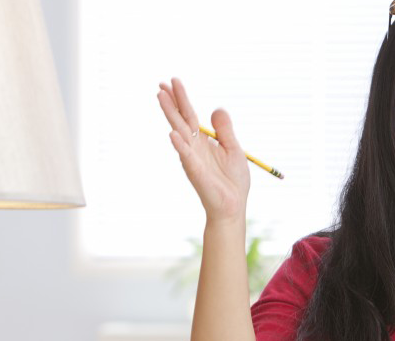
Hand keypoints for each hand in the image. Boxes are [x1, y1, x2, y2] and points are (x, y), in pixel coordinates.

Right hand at [157, 78, 250, 223]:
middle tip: (161, 83)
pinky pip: (186, 156)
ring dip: (170, 114)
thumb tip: (217, 108)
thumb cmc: (233, 181)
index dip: (182, 98)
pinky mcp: (196, 172)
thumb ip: (225, 130)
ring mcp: (192, 158)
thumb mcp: (234, 149)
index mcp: (203, 141)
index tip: (173, 81)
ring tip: (161, 97)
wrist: (232, 206)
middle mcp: (194, 147)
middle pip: (181, 119)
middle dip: (172, 101)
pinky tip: (172, 134)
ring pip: (179, 132)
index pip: (189, 115)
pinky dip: (179, 145)